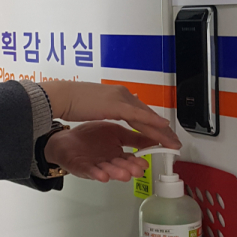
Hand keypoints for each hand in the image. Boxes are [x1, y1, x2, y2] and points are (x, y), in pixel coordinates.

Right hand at [40, 81, 180, 148]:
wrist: (62, 96)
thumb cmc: (74, 101)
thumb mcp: (98, 106)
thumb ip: (111, 108)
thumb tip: (119, 111)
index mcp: (119, 95)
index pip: (142, 112)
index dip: (155, 124)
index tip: (165, 135)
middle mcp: (123, 95)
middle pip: (148, 114)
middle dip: (163, 130)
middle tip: (175, 142)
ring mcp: (121, 98)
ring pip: (146, 116)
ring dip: (161, 130)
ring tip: (172, 142)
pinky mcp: (116, 105)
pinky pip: (137, 115)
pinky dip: (151, 121)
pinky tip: (162, 127)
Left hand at [44, 121, 156, 182]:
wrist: (67, 138)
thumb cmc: (91, 136)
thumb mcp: (116, 132)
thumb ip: (133, 138)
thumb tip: (154, 137)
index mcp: (117, 154)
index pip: (130, 159)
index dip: (137, 162)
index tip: (146, 164)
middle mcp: (108, 162)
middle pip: (120, 167)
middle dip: (129, 170)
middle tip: (137, 172)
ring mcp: (95, 166)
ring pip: (107, 170)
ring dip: (116, 173)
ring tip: (124, 175)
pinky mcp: (81, 167)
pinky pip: (90, 171)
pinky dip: (97, 174)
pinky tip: (103, 175)